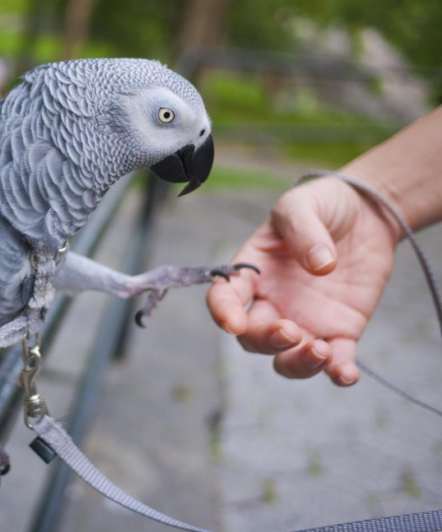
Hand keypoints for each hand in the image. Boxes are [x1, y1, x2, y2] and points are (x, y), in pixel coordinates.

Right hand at [206, 177, 400, 385]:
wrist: (367, 213)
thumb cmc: (323, 205)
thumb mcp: (303, 203)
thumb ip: (304, 229)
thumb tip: (321, 265)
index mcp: (252, 272)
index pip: (224, 298)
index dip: (223, 313)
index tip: (234, 322)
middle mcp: (272, 302)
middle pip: (252, 338)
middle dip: (266, 341)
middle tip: (291, 330)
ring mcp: (305, 320)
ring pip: (286, 359)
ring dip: (298, 364)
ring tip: (322, 352)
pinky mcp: (340, 330)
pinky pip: (335, 361)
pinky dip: (338, 373)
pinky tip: (346, 375)